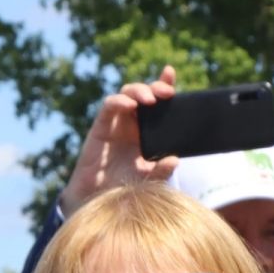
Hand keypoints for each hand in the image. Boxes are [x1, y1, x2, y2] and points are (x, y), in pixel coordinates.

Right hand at [61, 65, 180, 213]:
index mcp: (147, 130)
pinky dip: (119, 101)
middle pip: (143, 93)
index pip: (158, 103)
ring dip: (139, 91)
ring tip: (150, 99)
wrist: (99, 199)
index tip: (171, 74)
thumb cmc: (124, 188)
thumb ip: (162, 171)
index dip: (164, 84)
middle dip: (155, 87)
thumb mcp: (149, 181)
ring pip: (126, 94)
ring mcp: (116, 123)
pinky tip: (131, 106)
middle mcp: (132, 123)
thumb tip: (175, 159)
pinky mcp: (101, 127)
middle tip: (166, 92)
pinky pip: (109, 106)